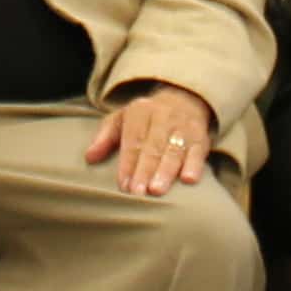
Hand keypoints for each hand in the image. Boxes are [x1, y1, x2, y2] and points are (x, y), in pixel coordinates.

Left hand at [87, 81, 214, 198]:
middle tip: (138, 192)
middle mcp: (163, 118)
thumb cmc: (147, 117)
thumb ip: (105, 138)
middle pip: (153, 146)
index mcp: (141, 112)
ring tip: (157, 190)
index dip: (128, 163)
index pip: (133, 140)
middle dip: (145, 170)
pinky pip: (198, 151)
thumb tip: (89, 157)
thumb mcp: (122, 119)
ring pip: (175, 150)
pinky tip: (188, 180)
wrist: (185, 98)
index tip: (124, 185)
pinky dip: (194, 165)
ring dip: (166, 171)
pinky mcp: (201, 138)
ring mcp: (183, 128)